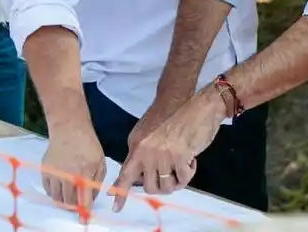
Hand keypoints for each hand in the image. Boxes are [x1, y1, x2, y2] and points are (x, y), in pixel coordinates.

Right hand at [41, 126, 106, 211]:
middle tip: (77, 203)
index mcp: (83, 173)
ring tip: (69, 196)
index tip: (84, 220)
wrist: (69, 128)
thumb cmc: (88, 144)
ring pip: (56, 197)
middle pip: (68, 201)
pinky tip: (60, 187)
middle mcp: (67, 175)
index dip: (84, 212)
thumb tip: (91, 199)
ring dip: (63, 200)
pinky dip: (54, 192)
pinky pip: (47, 189)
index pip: (83, 200)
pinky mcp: (45, 169)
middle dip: (74, 206)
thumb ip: (97, 182)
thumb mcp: (100, 162)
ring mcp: (54, 172)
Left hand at [109, 93, 223, 211]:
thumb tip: (138, 177)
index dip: (120, 192)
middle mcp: (145, 152)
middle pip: (149, 187)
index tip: (116, 207)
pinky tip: (191, 159)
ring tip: (182, 167)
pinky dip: (189, 173)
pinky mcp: (179, 156)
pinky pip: (183, 179)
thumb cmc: (169, 117)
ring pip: (166, 186)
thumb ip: (140, 154)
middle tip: (171, 176)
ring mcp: (162, 155)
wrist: (188, 101)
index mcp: (135, 145)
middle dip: (161, 186)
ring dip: (177, 181)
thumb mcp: (146, 134)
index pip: (125, 174)